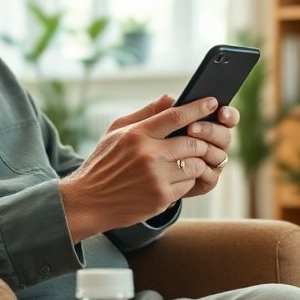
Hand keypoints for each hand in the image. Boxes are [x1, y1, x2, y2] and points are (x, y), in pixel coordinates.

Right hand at [58, 94, 238, 241]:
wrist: (88, 201)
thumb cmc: (103, 163)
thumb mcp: (116, 132)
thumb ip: (145, 113)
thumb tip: (171, 98)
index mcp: (137, 134)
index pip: (175, 116)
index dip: (198, 108)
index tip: (212, 102)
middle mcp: (148, 154)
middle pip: (192, 142)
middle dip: (203, 141)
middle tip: (206, 140)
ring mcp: (156, 177)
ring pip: (194, 165)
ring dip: (195, 162)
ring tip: (186, 161)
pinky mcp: (161, 197)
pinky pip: (187, 185)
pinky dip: (186, 181)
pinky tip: (174, 179)